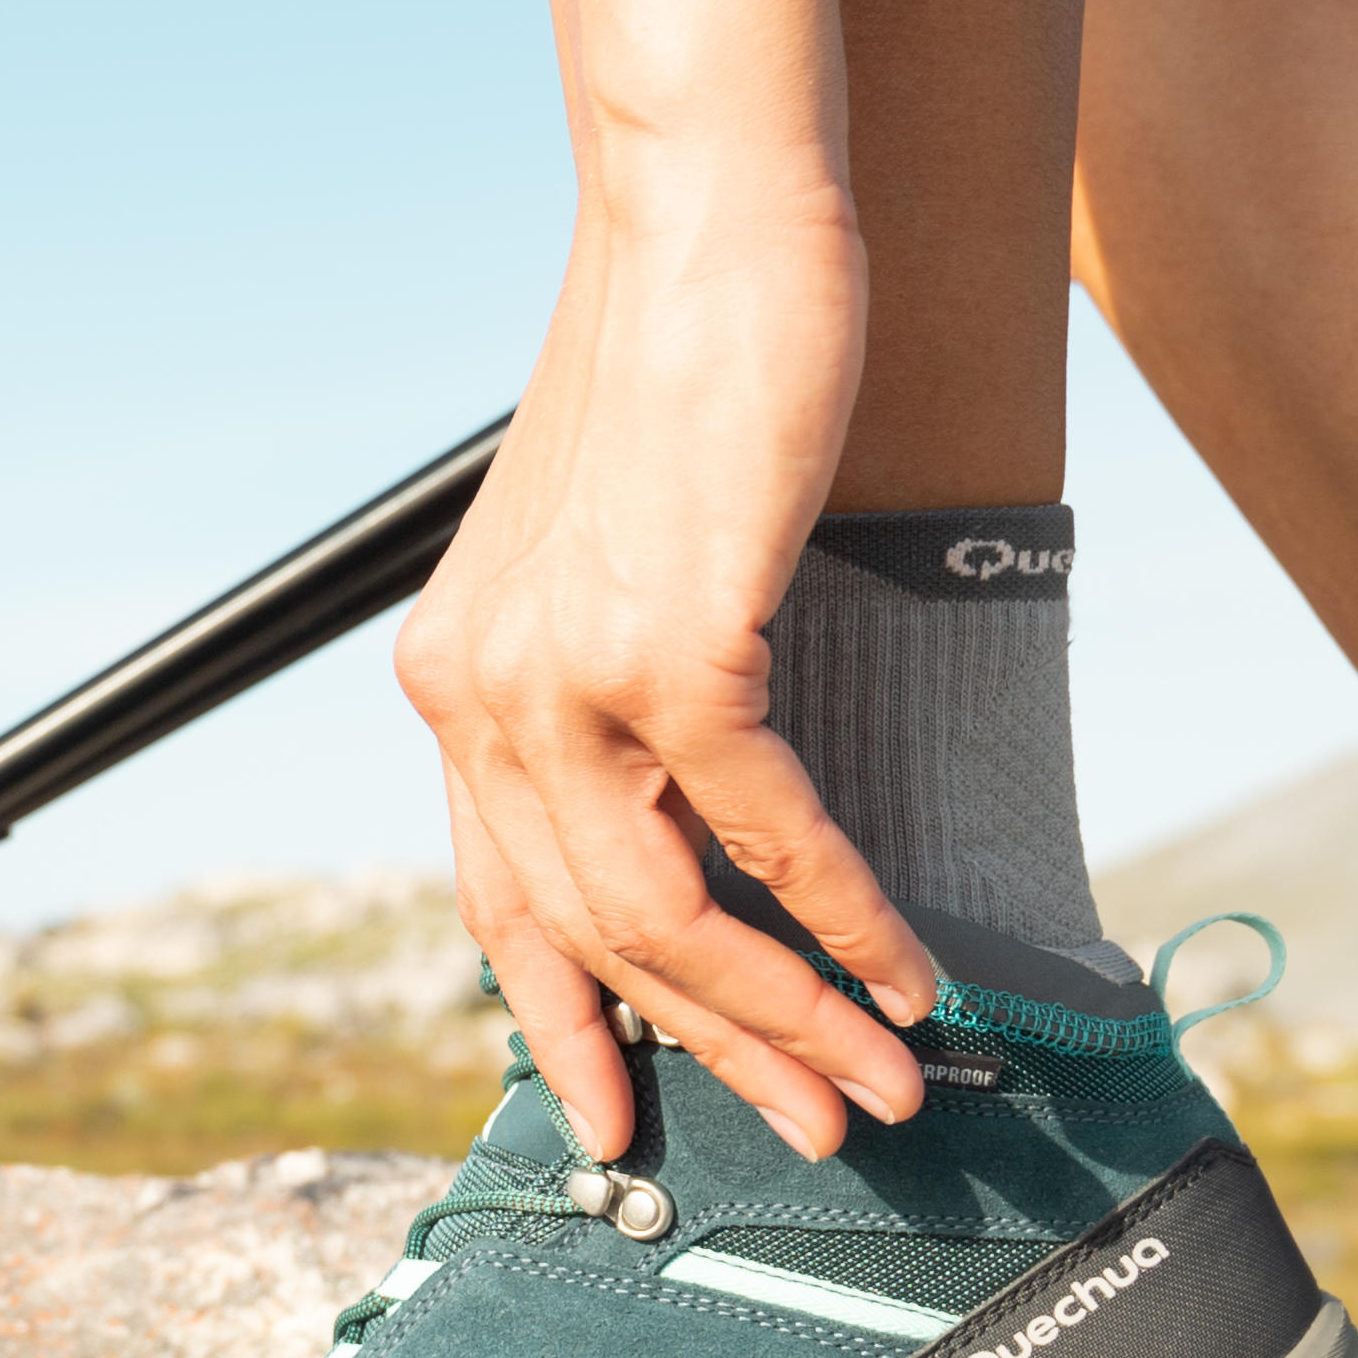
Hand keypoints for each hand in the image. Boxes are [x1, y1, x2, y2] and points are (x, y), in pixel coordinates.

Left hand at [396, 159, 940, 1164]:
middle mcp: (475, 694)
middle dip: (719, 1054)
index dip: (563, 1026)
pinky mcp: (664, 647)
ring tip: (881, 1085)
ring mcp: (556, 676)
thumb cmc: (677, 373)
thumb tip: (685, 799)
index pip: (500, 903)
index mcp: (451, 681)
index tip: (623, 1122)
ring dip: (789, 1018)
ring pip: (665, 918)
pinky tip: (906, 969)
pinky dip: (844, 915)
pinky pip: (760, 830)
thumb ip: (614, 680)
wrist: (704, 229)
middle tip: (820, 1129)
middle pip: (593, 936)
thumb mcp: (610, 554)